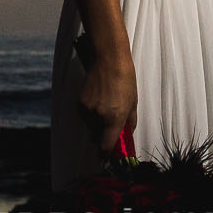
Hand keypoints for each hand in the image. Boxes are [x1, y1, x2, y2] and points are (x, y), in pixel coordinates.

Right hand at [77, 44, 137, 161]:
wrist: (108, 58)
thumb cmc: (124, 78)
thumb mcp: (133, 102)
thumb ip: (129, 122)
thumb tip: (127, 134)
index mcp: (114, 119)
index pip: (105, 147)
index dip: (107, 153)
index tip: (109, 154)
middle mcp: (99, 117)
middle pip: (96, 138)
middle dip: (102, 136)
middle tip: (110, 125)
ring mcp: (87, 110)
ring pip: (90, 127)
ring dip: (96, 124)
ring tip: (105, 106)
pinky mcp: (79, 103)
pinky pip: (84, 116)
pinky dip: (90, 114)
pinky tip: (98, 100)